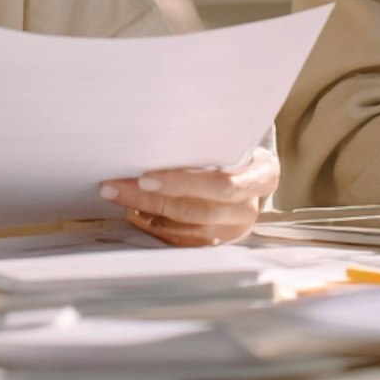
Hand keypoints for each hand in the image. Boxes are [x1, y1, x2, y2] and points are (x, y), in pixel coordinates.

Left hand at [96, 147, 278, 246]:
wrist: (249, 172)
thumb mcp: (231, 139)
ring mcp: (233, 230)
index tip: (146, 176)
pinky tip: (132, 212)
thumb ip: (207, 141)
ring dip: (146, 214)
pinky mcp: (216, 243)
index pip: (222, 185)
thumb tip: (155, 136)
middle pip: (198, 210)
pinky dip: (154, 228)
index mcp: (263, 175)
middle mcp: (249, 208)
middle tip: (116, 187)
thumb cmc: (232, 148)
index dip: (183, 183)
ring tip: (117, 196)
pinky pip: (181, 241)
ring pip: (185, 229)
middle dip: (152, 199)